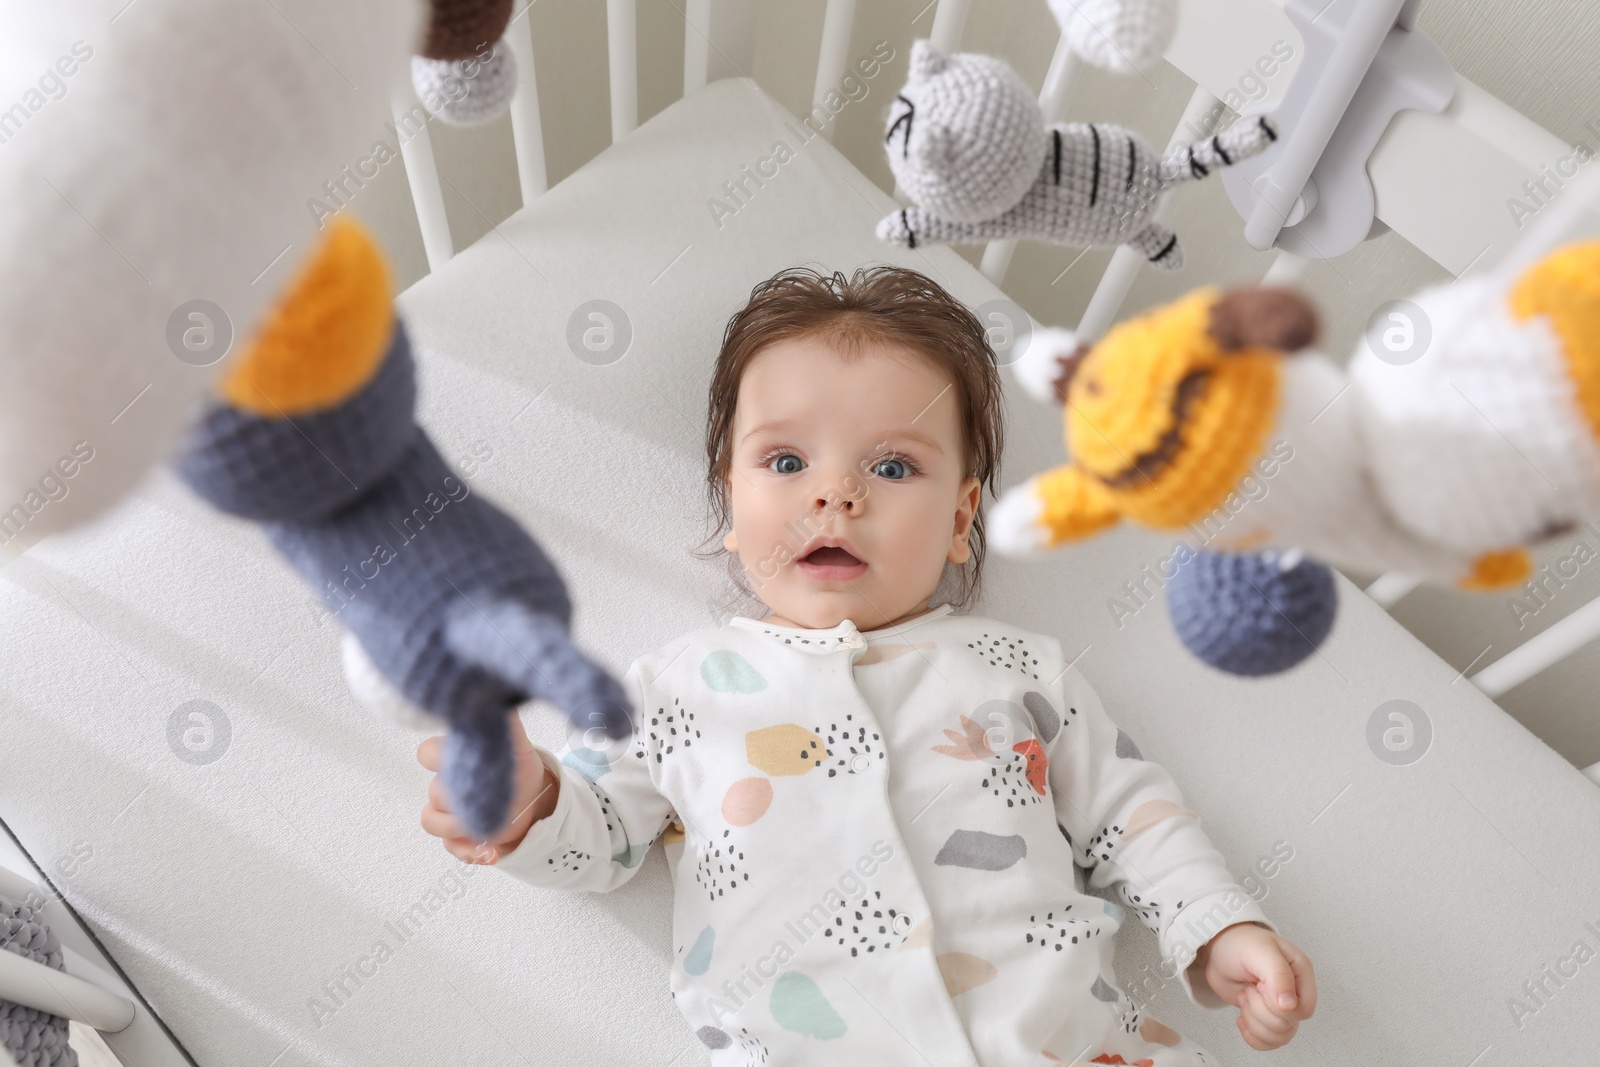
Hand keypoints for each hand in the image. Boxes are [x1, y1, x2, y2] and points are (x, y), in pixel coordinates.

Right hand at [417, 709, 555, 864]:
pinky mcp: (456, 836)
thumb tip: (502, 702)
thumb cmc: (514, 765)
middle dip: (460, 798)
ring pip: (432, 821)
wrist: (530, 796)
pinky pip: (451, 847)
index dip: (439, 758)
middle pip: (435, 792)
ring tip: (490, 826)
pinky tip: (491, 851)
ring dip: (459, 826)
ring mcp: (447, 812)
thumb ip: (506, 722)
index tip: (464, 761)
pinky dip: (470, 851)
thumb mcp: (515, 741)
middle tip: (489, 797)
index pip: (427, 753)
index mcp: (452, 757)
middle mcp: (445, 784)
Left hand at [1194, 921, 1315, 1049]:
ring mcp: (1280, 1007)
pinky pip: (1268, 1042)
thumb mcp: (1259, 952)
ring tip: (1245, 999)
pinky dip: (1252, 1036)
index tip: (1260, 986)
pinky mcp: (1266, 1017)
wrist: (1218, 949)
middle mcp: (1294, 992)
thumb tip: (1289, 1004)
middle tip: (1249, 988)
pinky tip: (1242, 1019)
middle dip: (1259, 1010)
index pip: (1303, 1009)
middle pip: (1286, 1025)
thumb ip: (1277, 975)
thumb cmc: (1239, 943)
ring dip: (1253, 1022)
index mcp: (1300, 973)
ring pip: (1278, 1037)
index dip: (1277, 1005)